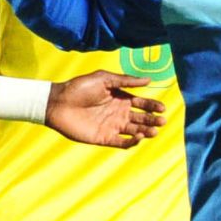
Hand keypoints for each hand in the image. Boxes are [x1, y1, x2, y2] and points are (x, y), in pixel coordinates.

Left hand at [46, 71, 165, 147]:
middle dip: (153, 120)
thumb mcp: (104, 79)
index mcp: (120, 99)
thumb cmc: (79, 87)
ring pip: (135, 131)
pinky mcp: (104, 138)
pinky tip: (139, 137)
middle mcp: (119, 113)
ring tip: (153, 131)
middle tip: (162, 121)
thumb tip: (149, 80)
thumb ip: (126, 80)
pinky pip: (122, 142)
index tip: (162, 108)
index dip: (153, 106)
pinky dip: (132, 142)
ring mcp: (112, 126)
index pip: (142, 104)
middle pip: (141, 118)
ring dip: (146, 131)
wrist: (58, 102)